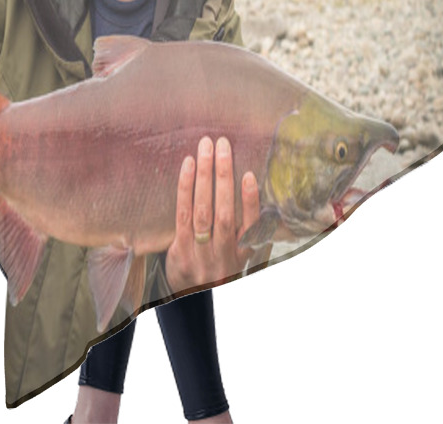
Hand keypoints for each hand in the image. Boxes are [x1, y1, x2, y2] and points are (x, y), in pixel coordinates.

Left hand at [165, 136, 259, 293]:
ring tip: (205, 148)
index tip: (250, 175)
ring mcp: (201, 256)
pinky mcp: (179, 252)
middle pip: (224, 214)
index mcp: (244, 257)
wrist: (191, 298)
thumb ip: (253, 233)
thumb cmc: (220, 265)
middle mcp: (224, 258)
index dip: (251, 201)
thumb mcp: (242, 256)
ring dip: (204, 176)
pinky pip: (182, 215)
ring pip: (203, 212)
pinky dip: (185, 188)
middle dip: (223, 176)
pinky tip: (189, 165)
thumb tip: (263, 195)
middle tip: (222, 144)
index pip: (251, 228)